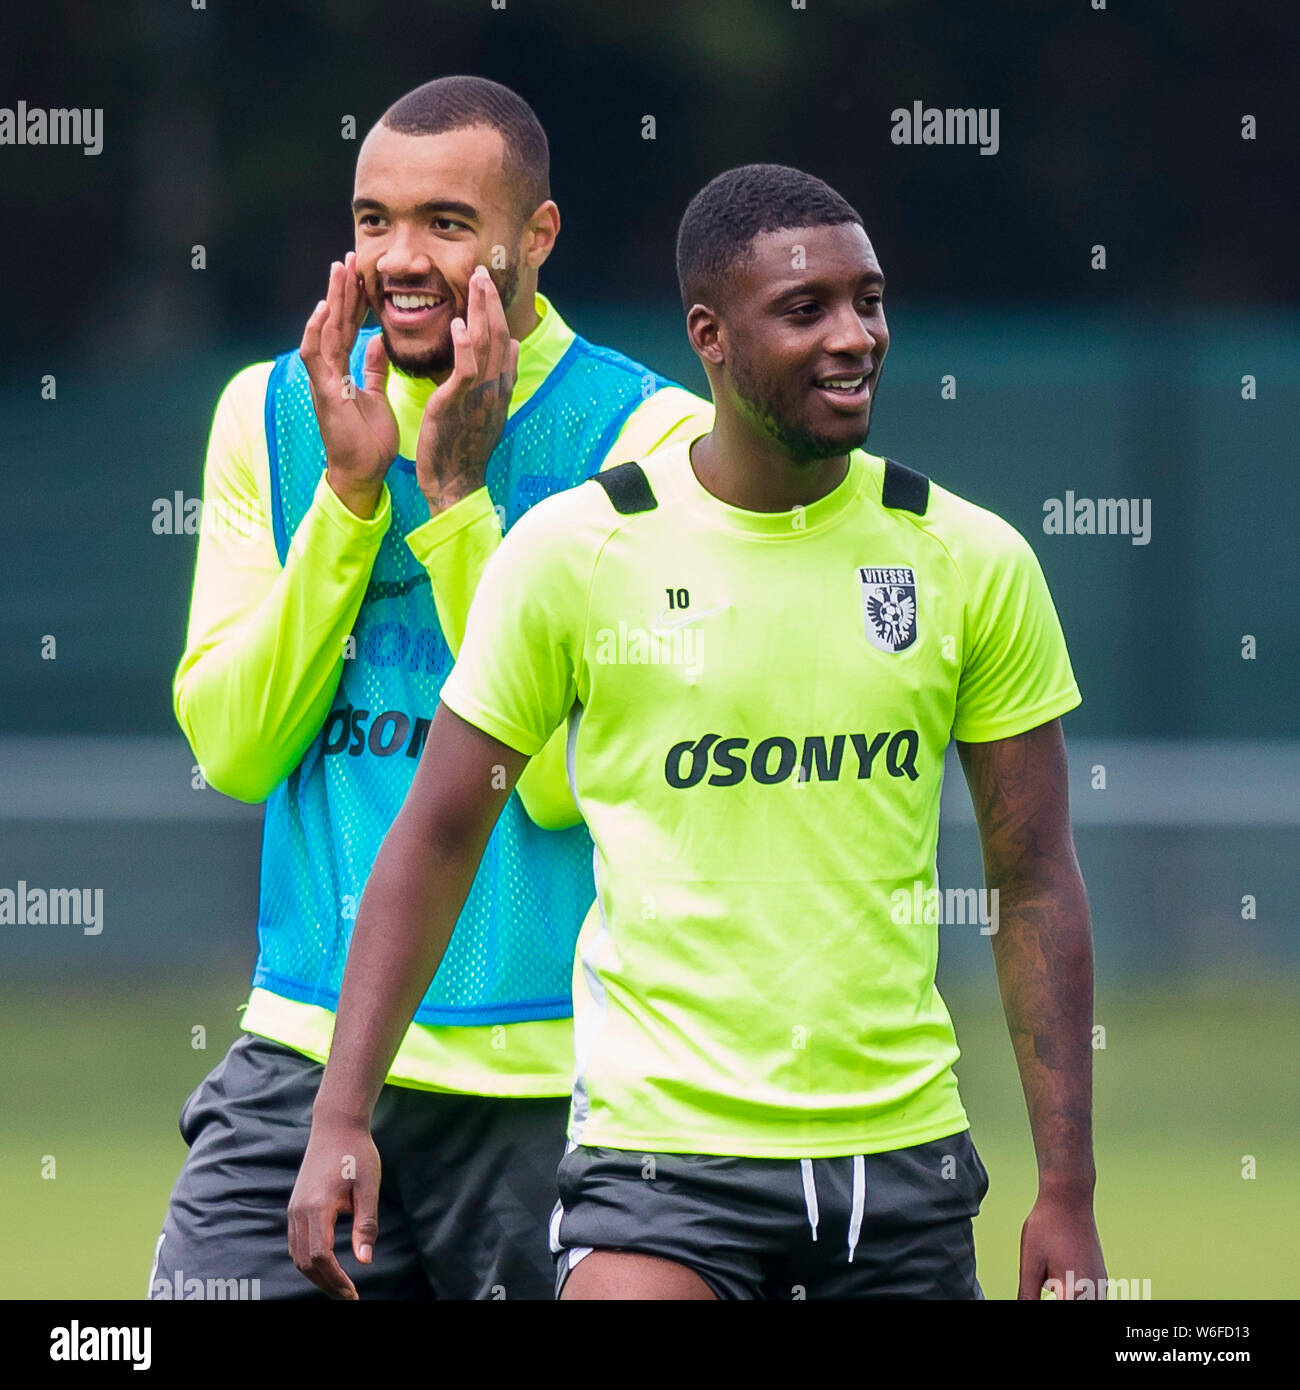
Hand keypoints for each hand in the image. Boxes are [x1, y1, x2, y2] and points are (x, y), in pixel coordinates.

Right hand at [287, 1114, 380, 1299]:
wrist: (336, 1126)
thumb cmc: (357, 1153)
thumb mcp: (369, 1187)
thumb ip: (366, 1225)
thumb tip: (365, 1261)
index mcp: (317, 1208)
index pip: (321, 1257)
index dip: (335, 1279)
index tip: (352, 1292)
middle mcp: (299, 1211)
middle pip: (305, 1262)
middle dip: (325, 1283)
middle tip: (347, 1295)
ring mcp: (294, 1208)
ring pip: (296, 1255)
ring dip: (315, 1274)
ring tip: (338, 1285)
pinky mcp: (295, 1205)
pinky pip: (295, 1242)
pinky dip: (307, 1259)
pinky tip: (325, 1264)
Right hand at [300, 251, 396, 517]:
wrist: (362, 472)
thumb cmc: (368, 439)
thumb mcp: (377, 395)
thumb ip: (374, 368)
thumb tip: (379, 340)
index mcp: (343, 369)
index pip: (348, 326)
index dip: (356, 300)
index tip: (364, 273)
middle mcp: (330, 370)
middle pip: (335, 321)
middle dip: (343, 289)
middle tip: (350, 258)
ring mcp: (323, 379)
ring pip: (324, 330)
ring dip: (331, 299)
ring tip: (338, 270)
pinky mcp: (322, 391)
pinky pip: (316, 356)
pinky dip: (318, 331)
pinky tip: (324, 309)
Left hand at [416, 264, 519, 515]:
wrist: (456, 482)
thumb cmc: (466, 448)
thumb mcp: (490, 408)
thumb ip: (502, 376)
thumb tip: (514, 347)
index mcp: (500, 387)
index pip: (503, 340)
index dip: (496, 311)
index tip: (487, 285)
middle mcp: (494, 387)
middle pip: (497, 335)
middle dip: (489, 302)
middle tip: (481, 271)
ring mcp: (479, 395)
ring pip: (484, 346)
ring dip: (479, 312)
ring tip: (474, 284)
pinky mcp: (458, 404)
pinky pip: (466, 370)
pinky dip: (464, 345)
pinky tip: (459, 324)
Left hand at [1018, 1191, 1105, 1298]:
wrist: (1069, 1199)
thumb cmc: (1047, 1227)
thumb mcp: (1030, 1263)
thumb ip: (1027, 1295)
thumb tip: (1021, 1308)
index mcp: (1075, 1292)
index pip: (1060, 1310)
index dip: (1042, 1300)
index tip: (1042, 1284)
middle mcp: (1094, 1292)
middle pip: (1073, 1304)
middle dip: (1057, 1296)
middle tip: (1046, 1277)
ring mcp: (1100, 1285)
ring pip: (1082, 1301)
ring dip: (1066, 1296)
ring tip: (1052, 1271)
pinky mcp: (1101, 1278)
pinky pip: (1090, 1296)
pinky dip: (1075, 1293)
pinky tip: (1061, 1273)